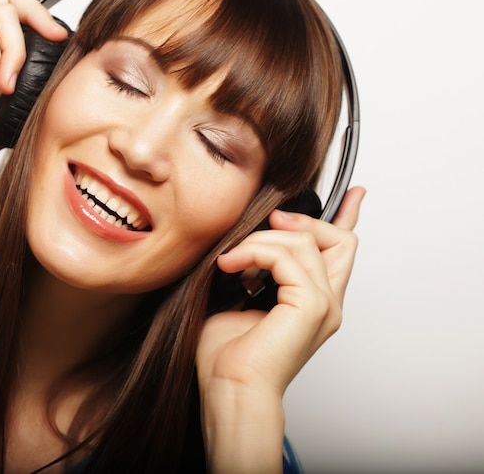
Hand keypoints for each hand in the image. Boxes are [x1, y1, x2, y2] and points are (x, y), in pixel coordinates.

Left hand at [196, 186, 364, 472]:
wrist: (229, 390)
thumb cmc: (228, 355)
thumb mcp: (240, 297)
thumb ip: (256, 268)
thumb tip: (245, 238)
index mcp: (313, 299)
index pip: (340, 251)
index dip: (348, 217)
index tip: (355, 193)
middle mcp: (326, 301)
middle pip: (340, 239)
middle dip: (303, 221)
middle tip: (270, 221)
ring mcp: (323, 304)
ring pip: (305, 241)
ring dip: (260, 240)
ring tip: (230, 259)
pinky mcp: (311, 306)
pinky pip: (287, 256)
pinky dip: (254, 252)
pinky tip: (230, 265)